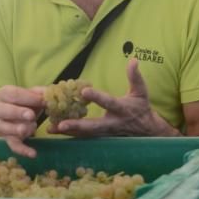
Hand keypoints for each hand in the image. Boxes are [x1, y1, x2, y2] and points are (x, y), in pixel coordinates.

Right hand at [0, 85, 45, 157]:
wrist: (25, 112)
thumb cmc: (29, 101)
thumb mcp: (36, 94)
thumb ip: (42, 92)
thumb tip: (50, 94)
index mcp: (5, 94)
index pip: (12, 94)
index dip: (27, 97)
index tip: (42, 101)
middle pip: (3, 110)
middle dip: (18, 113)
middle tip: (31, 116)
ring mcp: (2, 125)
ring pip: (4, 128)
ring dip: (16, 129)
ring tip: (30, 130)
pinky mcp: (8, 138)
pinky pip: (12, 145)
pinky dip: (22, 150)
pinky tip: (33, 153)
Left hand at [52, 59, 178, 136]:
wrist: (147, 131)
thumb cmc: (142, 108)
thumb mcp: (141, 92)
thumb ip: (135, 77)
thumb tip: (133, 60)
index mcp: (121, 109)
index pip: (108, 102)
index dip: (97, 97)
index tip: (84, 91)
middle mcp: (112, 123)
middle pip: (93, 126)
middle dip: (77, 125)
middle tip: (61, 124)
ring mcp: (106, 133)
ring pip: (86, 134)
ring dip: (69, 132)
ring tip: (51, 128)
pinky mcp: (101, 138)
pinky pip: (84, 137)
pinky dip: (70, 134)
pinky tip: (54, 130)